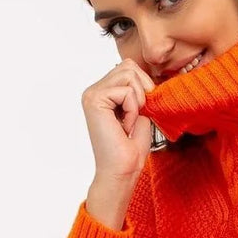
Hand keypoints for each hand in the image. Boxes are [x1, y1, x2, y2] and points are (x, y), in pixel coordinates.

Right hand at [81, 57, 155, 186]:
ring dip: (137, 101)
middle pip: (129, 66)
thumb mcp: (140, 112)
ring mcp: (92, 94)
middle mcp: (93, 91)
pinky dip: (133, 109)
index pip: (129, 67)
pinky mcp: (94, 100)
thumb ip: (139, 91)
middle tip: (135, 118)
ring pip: (129, 74)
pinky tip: (124, 126)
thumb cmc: (130, 149)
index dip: (144, 86)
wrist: (122, 171)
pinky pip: (127, 91)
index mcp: (103, 92)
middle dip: (142, 90)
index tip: (138, 114)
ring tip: (128, 122)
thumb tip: (146, 74)